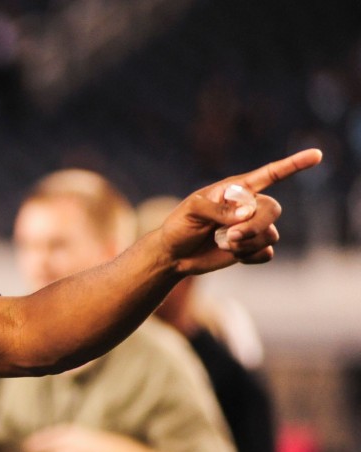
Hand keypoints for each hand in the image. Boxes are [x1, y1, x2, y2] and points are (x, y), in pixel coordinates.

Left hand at [158, 148, 321, 274]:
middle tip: (231, 236)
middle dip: (255, 226)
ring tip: (223, 244)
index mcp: (237, 190)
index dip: (294, 165)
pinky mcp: (251, 249)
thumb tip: (247, 214)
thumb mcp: (192, 211)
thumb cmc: (179, 226)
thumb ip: (218, 210)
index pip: (270, 174)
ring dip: (247, 243)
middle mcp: (249, 207)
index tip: (316, 155)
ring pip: (270, 234)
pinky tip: (232, 255)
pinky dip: (250, 256)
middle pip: (273, 210)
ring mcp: (252, 228)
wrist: (174, 254)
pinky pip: (266, 253)